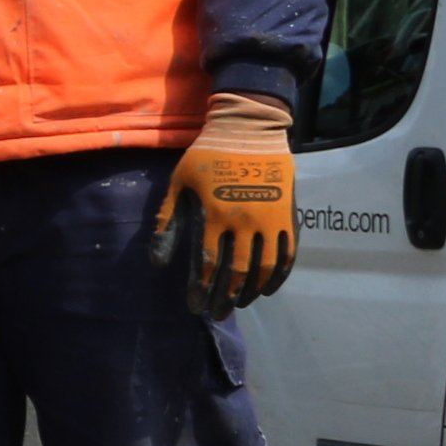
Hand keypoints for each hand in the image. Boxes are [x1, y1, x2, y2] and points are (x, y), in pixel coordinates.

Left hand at [154, 94, 297, 313]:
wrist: (249, 131)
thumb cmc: (207, 156)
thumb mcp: (178, 183)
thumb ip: (167, 222)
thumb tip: (157, 262)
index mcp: (215, 214)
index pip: (209, 263)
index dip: (202, 289)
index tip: (195, 306)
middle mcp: (245, 221)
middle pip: (237, 271)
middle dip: (226, 297)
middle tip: (217, 315)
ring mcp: (270, 219)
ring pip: (264, 267)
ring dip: (251, 291)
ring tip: (240, 304)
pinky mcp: (288, 215)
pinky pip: (287, 253)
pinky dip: (278, 275)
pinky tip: (267, 289)